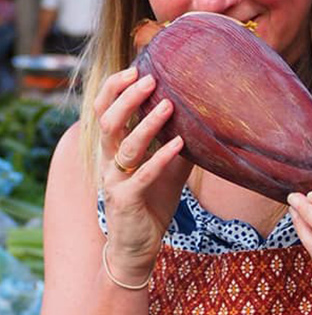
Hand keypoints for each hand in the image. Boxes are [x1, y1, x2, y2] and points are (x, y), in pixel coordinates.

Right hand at [95, 66, 190, 283]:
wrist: (137, 247)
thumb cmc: (151, 203)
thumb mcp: (168, 169)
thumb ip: (178, 144)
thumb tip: (205, 119)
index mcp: (112, 150)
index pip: (104, 110)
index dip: (116, 88)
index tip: (137, 67)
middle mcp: (107, 161)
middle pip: (107, 120)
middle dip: (127, 97)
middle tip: (150, 78)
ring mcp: (114, 181)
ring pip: (123, 145)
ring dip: (147, 123)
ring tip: (169, 105)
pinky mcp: (125, 200)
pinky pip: (143, 174)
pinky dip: (161, 157)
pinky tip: (179, 144)